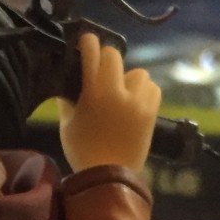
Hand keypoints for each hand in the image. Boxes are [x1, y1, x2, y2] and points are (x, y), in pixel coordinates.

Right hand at [58, 33, 161, 174]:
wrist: (109, 176)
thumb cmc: (82, 151)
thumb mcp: (67, 124)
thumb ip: (66, 99)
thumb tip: (66, 82)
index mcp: (94, 92)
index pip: (92, 53)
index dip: (87, 43)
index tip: (85, 42)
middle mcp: (118, 92)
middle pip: (115, 56)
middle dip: (106, 60)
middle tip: (100, 71)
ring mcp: (138, 101)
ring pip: (137, 72)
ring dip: (128, 78)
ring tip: (122, 92)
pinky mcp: (151, 112)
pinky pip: (153, 88)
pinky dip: (144, 91)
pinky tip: (135, 101)